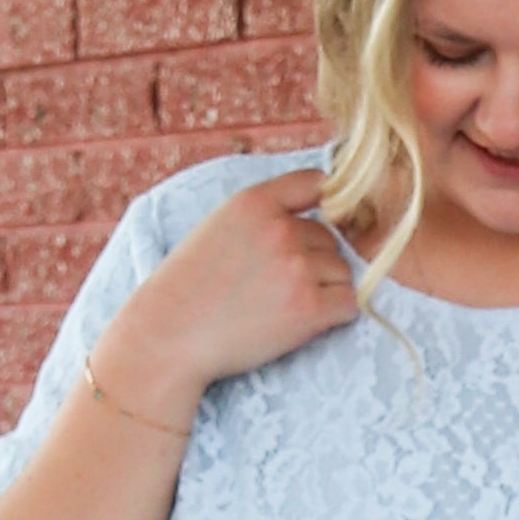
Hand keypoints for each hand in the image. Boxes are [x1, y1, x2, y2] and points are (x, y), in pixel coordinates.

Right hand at [90, 166, 361, 418]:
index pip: (316, 183)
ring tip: (283, 306)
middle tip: (277, 288)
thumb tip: (321, 213)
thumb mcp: (219, 227)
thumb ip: (264, 214)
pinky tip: (307, 322)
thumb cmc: (190, 288)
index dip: (323, 207)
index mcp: (255, 202)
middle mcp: (280, 229)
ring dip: (325, 289)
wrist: (169, 336)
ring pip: (341, 272)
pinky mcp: (308, 308)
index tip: (314, 230)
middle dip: (314, 261)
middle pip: (330, 239)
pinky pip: (349, 304)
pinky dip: (337, 314)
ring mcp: (297, 268)